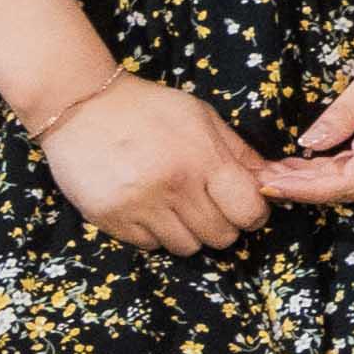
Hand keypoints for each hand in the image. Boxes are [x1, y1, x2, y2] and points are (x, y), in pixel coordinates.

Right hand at [35, 76, 277, 254]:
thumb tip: (272, 180)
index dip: (253, 213)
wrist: (81, 106)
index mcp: (202, 159)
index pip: (248, 211)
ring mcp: (140, 206)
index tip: (244, 207)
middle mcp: (174, 188)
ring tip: (177, 206)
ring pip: (187, 247)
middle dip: (223, 224)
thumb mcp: (203, 118)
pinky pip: (150, 246)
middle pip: (221, 237)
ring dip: (189, 232)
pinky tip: (149, 207)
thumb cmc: (149, 109)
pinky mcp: (110, 219)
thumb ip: (239, 153)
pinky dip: (156, 234)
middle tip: (209, 205)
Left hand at [266, 14, 353, 208]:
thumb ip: (345, 112)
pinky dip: (331, 166)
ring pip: (353, 178)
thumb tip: (308, 145)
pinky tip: (305, 160)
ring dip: (313, 179)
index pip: (346, 184)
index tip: (269, 186)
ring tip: (272, 172)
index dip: (305, 190)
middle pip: (346, 187)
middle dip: (301, 188)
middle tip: (258, 180)